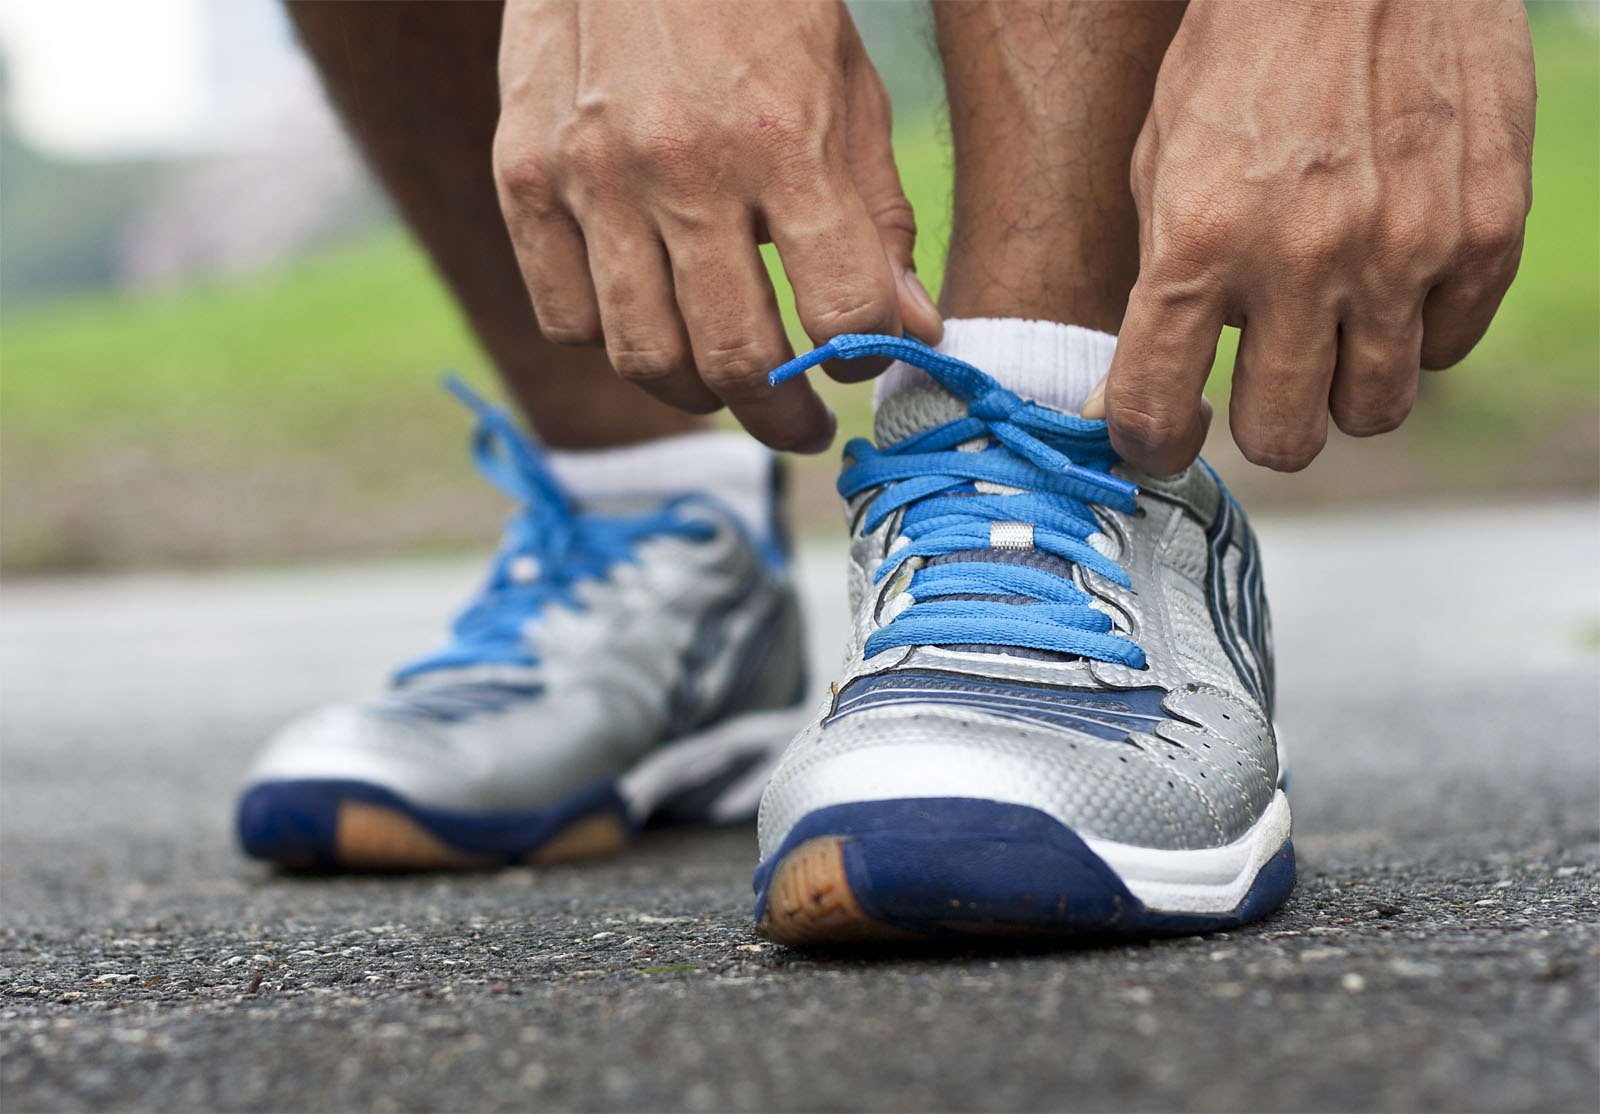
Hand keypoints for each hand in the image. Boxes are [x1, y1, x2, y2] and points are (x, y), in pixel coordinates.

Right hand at [493, 0, 941, 452]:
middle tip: (801, 428)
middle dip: (783, 419)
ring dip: (698, 398)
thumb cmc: (758, 1)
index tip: (858, 363)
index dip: (863, 359)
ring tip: (726, 387)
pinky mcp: (521, 176)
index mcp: (780, 139)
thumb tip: (912, 327)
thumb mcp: (847, 87)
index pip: (841, 310)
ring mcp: (589, 177)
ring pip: (644, 357)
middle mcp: (680, 167)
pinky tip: (649, 323)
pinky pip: (564, 317)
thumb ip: (878, 215)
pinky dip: (610, 343)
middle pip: (737, 359)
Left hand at [1091, 0, 1534, 473]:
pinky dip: (1417, 333)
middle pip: (1285, 437)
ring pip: (1374, 411)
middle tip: (1264, 383)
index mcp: (1199, 239)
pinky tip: (1394, 279)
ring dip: (1344, 387)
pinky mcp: (1487, 231)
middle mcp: (1303, 259)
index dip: (1154, 441)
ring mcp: (1405, 249)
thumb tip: (1137, 393)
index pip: (1158, 408)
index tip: (1163, 436)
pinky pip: (1448, 348)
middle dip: (1267, 422)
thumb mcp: (1162, 159)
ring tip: (1333, 326)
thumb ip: (1159, 282)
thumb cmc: (1246, 54)